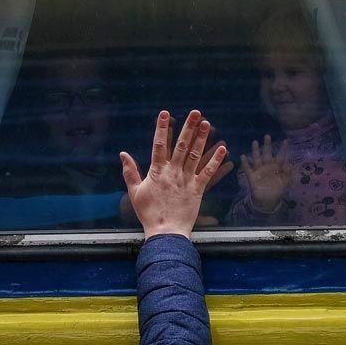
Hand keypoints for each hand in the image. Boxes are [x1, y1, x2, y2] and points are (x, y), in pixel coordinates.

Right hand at [119, 109, 227, 237]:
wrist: (165, 232)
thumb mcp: (135, 192)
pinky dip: (216, 161)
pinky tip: (222, 148)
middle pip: (181, 145)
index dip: (161, 128)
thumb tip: (122, 154)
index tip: (164, 113)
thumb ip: (129, 172)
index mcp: (157, 172)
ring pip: (195, 155)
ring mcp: (186, 180)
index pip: (159, 145)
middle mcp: (173, 172)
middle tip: (195, 112)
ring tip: (207, 123)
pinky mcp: (198, 189)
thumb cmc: (149, 213)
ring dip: (201, 138)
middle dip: (188, 127)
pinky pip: (208, 173)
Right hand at [241, 134, 291, 211]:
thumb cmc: (277, 190)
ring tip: (255, 142)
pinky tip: (243, 156)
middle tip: (267, 136)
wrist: (267, 201)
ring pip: (257, 158)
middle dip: (267, 145)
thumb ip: (288, 175)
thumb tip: (289, 165)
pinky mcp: (252, 177)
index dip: (283, 149)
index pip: (281, 156)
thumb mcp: (285, 183)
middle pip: (267, 154)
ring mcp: (259, 170)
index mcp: (276, 167)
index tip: (286, 141)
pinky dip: (245, 163)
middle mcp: (267, 166)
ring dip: (256, 151)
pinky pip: (248, 169)